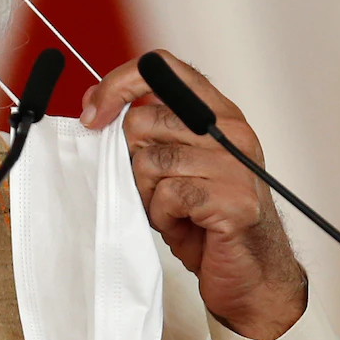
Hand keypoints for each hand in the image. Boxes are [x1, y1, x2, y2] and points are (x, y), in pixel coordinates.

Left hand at [81, 50, 306, 339]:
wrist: (248, 272)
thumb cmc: (204, 218)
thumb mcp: (169, 165)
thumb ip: (141, 131)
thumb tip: (92, 100)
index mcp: (216, 112)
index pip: (162, 67)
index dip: (118, 83)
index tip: (91, 115)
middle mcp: (230, 129)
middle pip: (143, 120)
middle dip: (134, 162)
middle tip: (158, 189)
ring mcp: (234, 162)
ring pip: (149, 161)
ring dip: (149, 194)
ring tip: (175, 210)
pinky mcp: (232, 197)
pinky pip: (167, 194)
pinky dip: (163, 216)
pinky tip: (186, 224)